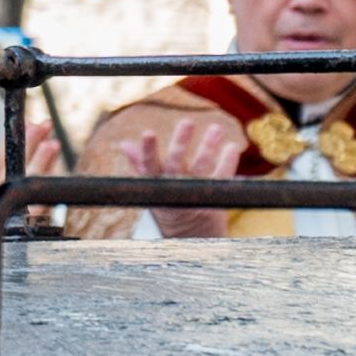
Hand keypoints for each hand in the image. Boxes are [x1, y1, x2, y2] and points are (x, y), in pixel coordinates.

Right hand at [0, 122, 60, 248]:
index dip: (12, 142)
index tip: (28, 126)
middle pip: (16, 168)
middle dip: (30, 145)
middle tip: (45, 125)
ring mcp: (9, 218)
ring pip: (29, 187)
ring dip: (42, 165)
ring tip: (53, 147)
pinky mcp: (20, 234)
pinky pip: (37, 213)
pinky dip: (45, 198)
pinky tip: (54, 187)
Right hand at [116, 116, 245, 239]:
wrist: (189, 233)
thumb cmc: (167, 201)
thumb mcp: (150, 185)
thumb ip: (140, 163)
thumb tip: (124, 144)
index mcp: (155, 183)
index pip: (149, 164)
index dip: (148, 150)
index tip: (148, 132)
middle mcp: (174, 186)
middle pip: (176, 163)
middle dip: (181, 143)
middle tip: (187, 122)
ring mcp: (194, 192)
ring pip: (201, 167)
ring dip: (208, 147)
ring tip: (216, 128)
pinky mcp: (213, 196)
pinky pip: (221, 178)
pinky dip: (227, 163)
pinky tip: (232, 148)